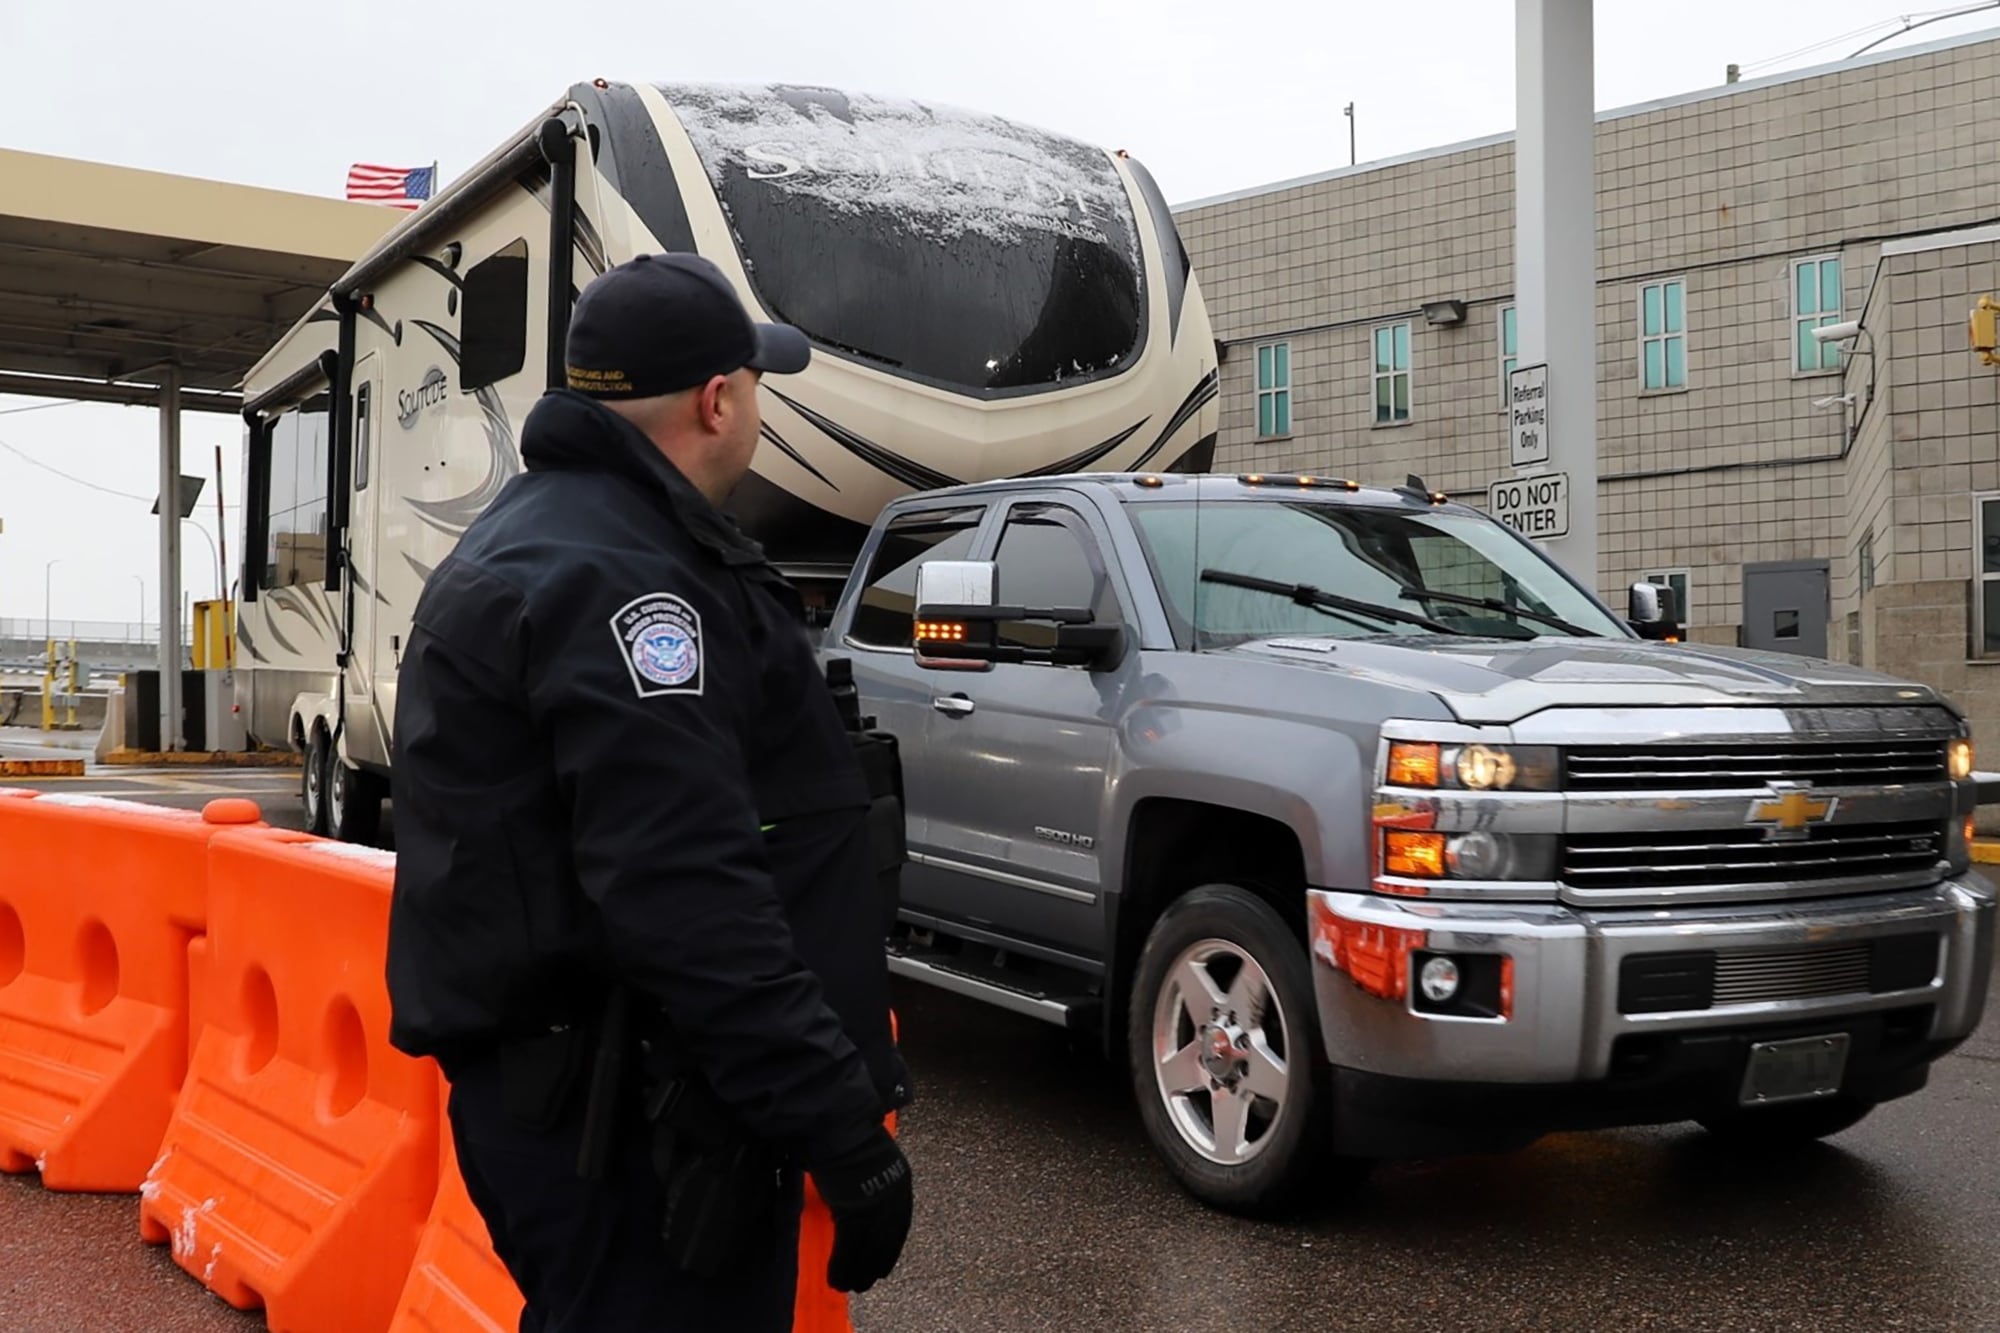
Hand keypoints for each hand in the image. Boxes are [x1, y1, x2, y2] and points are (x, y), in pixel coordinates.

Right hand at [809, 1124, 912, 1292]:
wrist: (841, 1128)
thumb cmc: (851, 1139)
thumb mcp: (873, 1163)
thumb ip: (872, 1186)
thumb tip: (861, 1205)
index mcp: (901, 1184)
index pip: (899, 1226)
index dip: (889, 1250)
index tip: (883, 1267)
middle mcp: (893, 1200)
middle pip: (886, 1243)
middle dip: (874, 1265)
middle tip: (865, 1283)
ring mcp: (874, 1209)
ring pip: (867, 1251)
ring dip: (856, 1272)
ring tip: (847, 1286)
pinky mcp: (853, 1213)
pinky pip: (847, 1249)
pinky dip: (841, 1266)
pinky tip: (836, 1278)